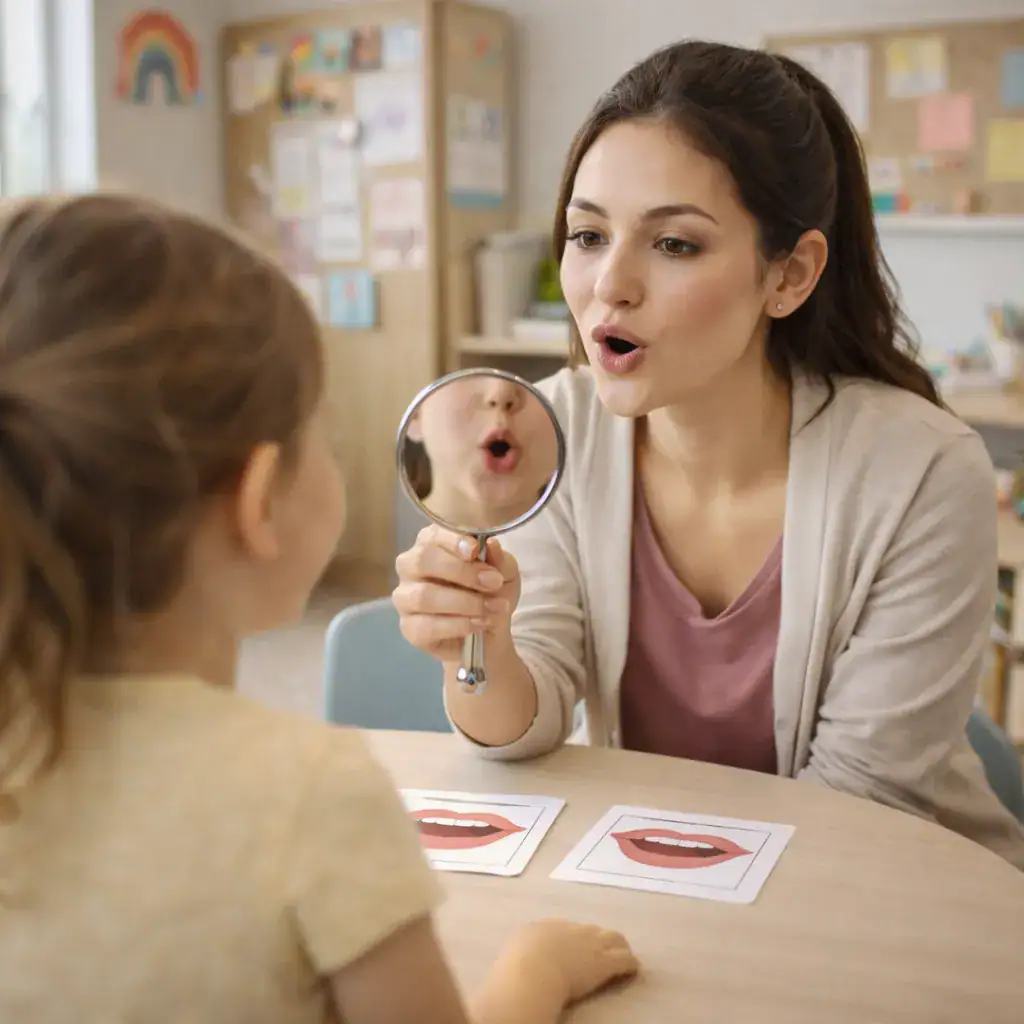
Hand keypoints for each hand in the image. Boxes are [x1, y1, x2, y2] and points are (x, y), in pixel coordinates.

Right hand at [393, 524, 521, 663]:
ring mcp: (405, 597)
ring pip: (424, 596)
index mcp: (432, 544)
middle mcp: (411, 566)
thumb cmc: (490, 592)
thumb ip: (499, 560)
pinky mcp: (409, 627)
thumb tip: (492, 545)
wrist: (488, 632)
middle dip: (462, 572)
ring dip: (465, 602)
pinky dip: (459, 625)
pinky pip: (427, 626)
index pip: (433, 535)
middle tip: (493, 583)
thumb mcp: (504, 573)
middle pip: (423, 560)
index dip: (453, 541)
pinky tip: (479, 623)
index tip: (476, 550)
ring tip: (492, 608)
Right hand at [496, 920, 638, 1006]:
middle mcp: (571, 929)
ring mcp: (590, 944)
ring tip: (624, 954)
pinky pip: (624, 960)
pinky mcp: (604, 963)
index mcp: (547, 926)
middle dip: (600, 938)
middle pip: (592, 929)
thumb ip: (523, 948)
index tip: (576, 948)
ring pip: (614, 938)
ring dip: (619, 946)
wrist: (532, 972)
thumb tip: (522, 955)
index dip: (574, 938)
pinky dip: (630, 964)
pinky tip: (634, 969)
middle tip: (604, 949)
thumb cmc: (516, 966)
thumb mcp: (514, 950)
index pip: (567, 928)